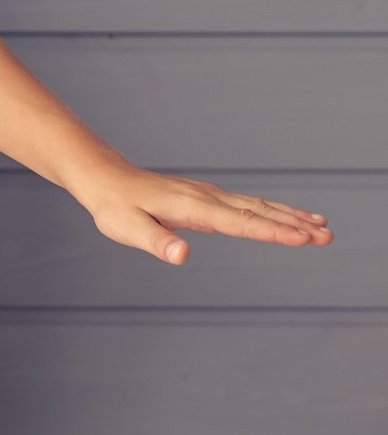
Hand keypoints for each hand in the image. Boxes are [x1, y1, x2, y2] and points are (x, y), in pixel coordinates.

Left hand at [70, 161, 332, 264]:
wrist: (106, 178)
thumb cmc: (115, 207)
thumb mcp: (128, 229)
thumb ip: (156, 243)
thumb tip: (182, 256)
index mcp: (192, 207)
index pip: (240, 222)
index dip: (272, 231)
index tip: (303, 239)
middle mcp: (207, 198)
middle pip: (258, 212)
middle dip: (294, 225)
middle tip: (328, 237)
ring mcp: (209, 195)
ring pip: (257, 206)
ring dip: (290, 217)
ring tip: (323, 228)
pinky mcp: (207, 198)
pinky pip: (248, 205)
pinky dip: (273, 211)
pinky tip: (289, 217)